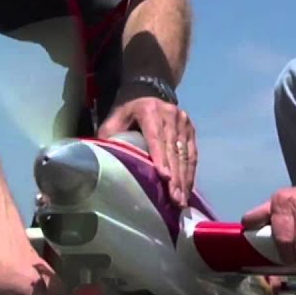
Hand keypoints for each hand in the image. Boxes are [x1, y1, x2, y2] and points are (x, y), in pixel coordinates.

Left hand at [98, 89, 195, 207]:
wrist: (147, 94)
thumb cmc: (127, 115)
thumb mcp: (115, 120)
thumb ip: (110, 137)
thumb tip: (103, 161)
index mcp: (149, 110)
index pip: (156, 137)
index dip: (161, 157)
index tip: (165, 178)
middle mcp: (170, 114)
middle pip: (173, 149)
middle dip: (175, 176)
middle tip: (174, 199)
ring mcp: (183, 122)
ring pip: (185, 154)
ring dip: (184, 179)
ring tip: (181, 200)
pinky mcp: (191, 130)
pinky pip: (192, 154)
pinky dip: (190, 173)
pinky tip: (187, 189)